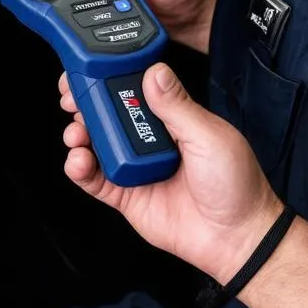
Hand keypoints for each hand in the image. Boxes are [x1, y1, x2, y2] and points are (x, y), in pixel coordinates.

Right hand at [59, 63, 282, 282]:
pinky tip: (79, 161)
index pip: (133, 88)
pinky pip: (93, 179)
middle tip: (71, 97)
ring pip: (94, 143)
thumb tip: (155, 73)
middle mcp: (149, 139)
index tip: (89, 68)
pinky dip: (79, 168)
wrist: (236, 239)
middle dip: (84, 102)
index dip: (108, 77)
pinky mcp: (124, 195)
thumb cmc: (236, 186)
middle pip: (106, 113)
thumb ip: (177, 105)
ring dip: (78, 133)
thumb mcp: (209, 136)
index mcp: (171, 118)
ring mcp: (134, 166)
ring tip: (77, 134)